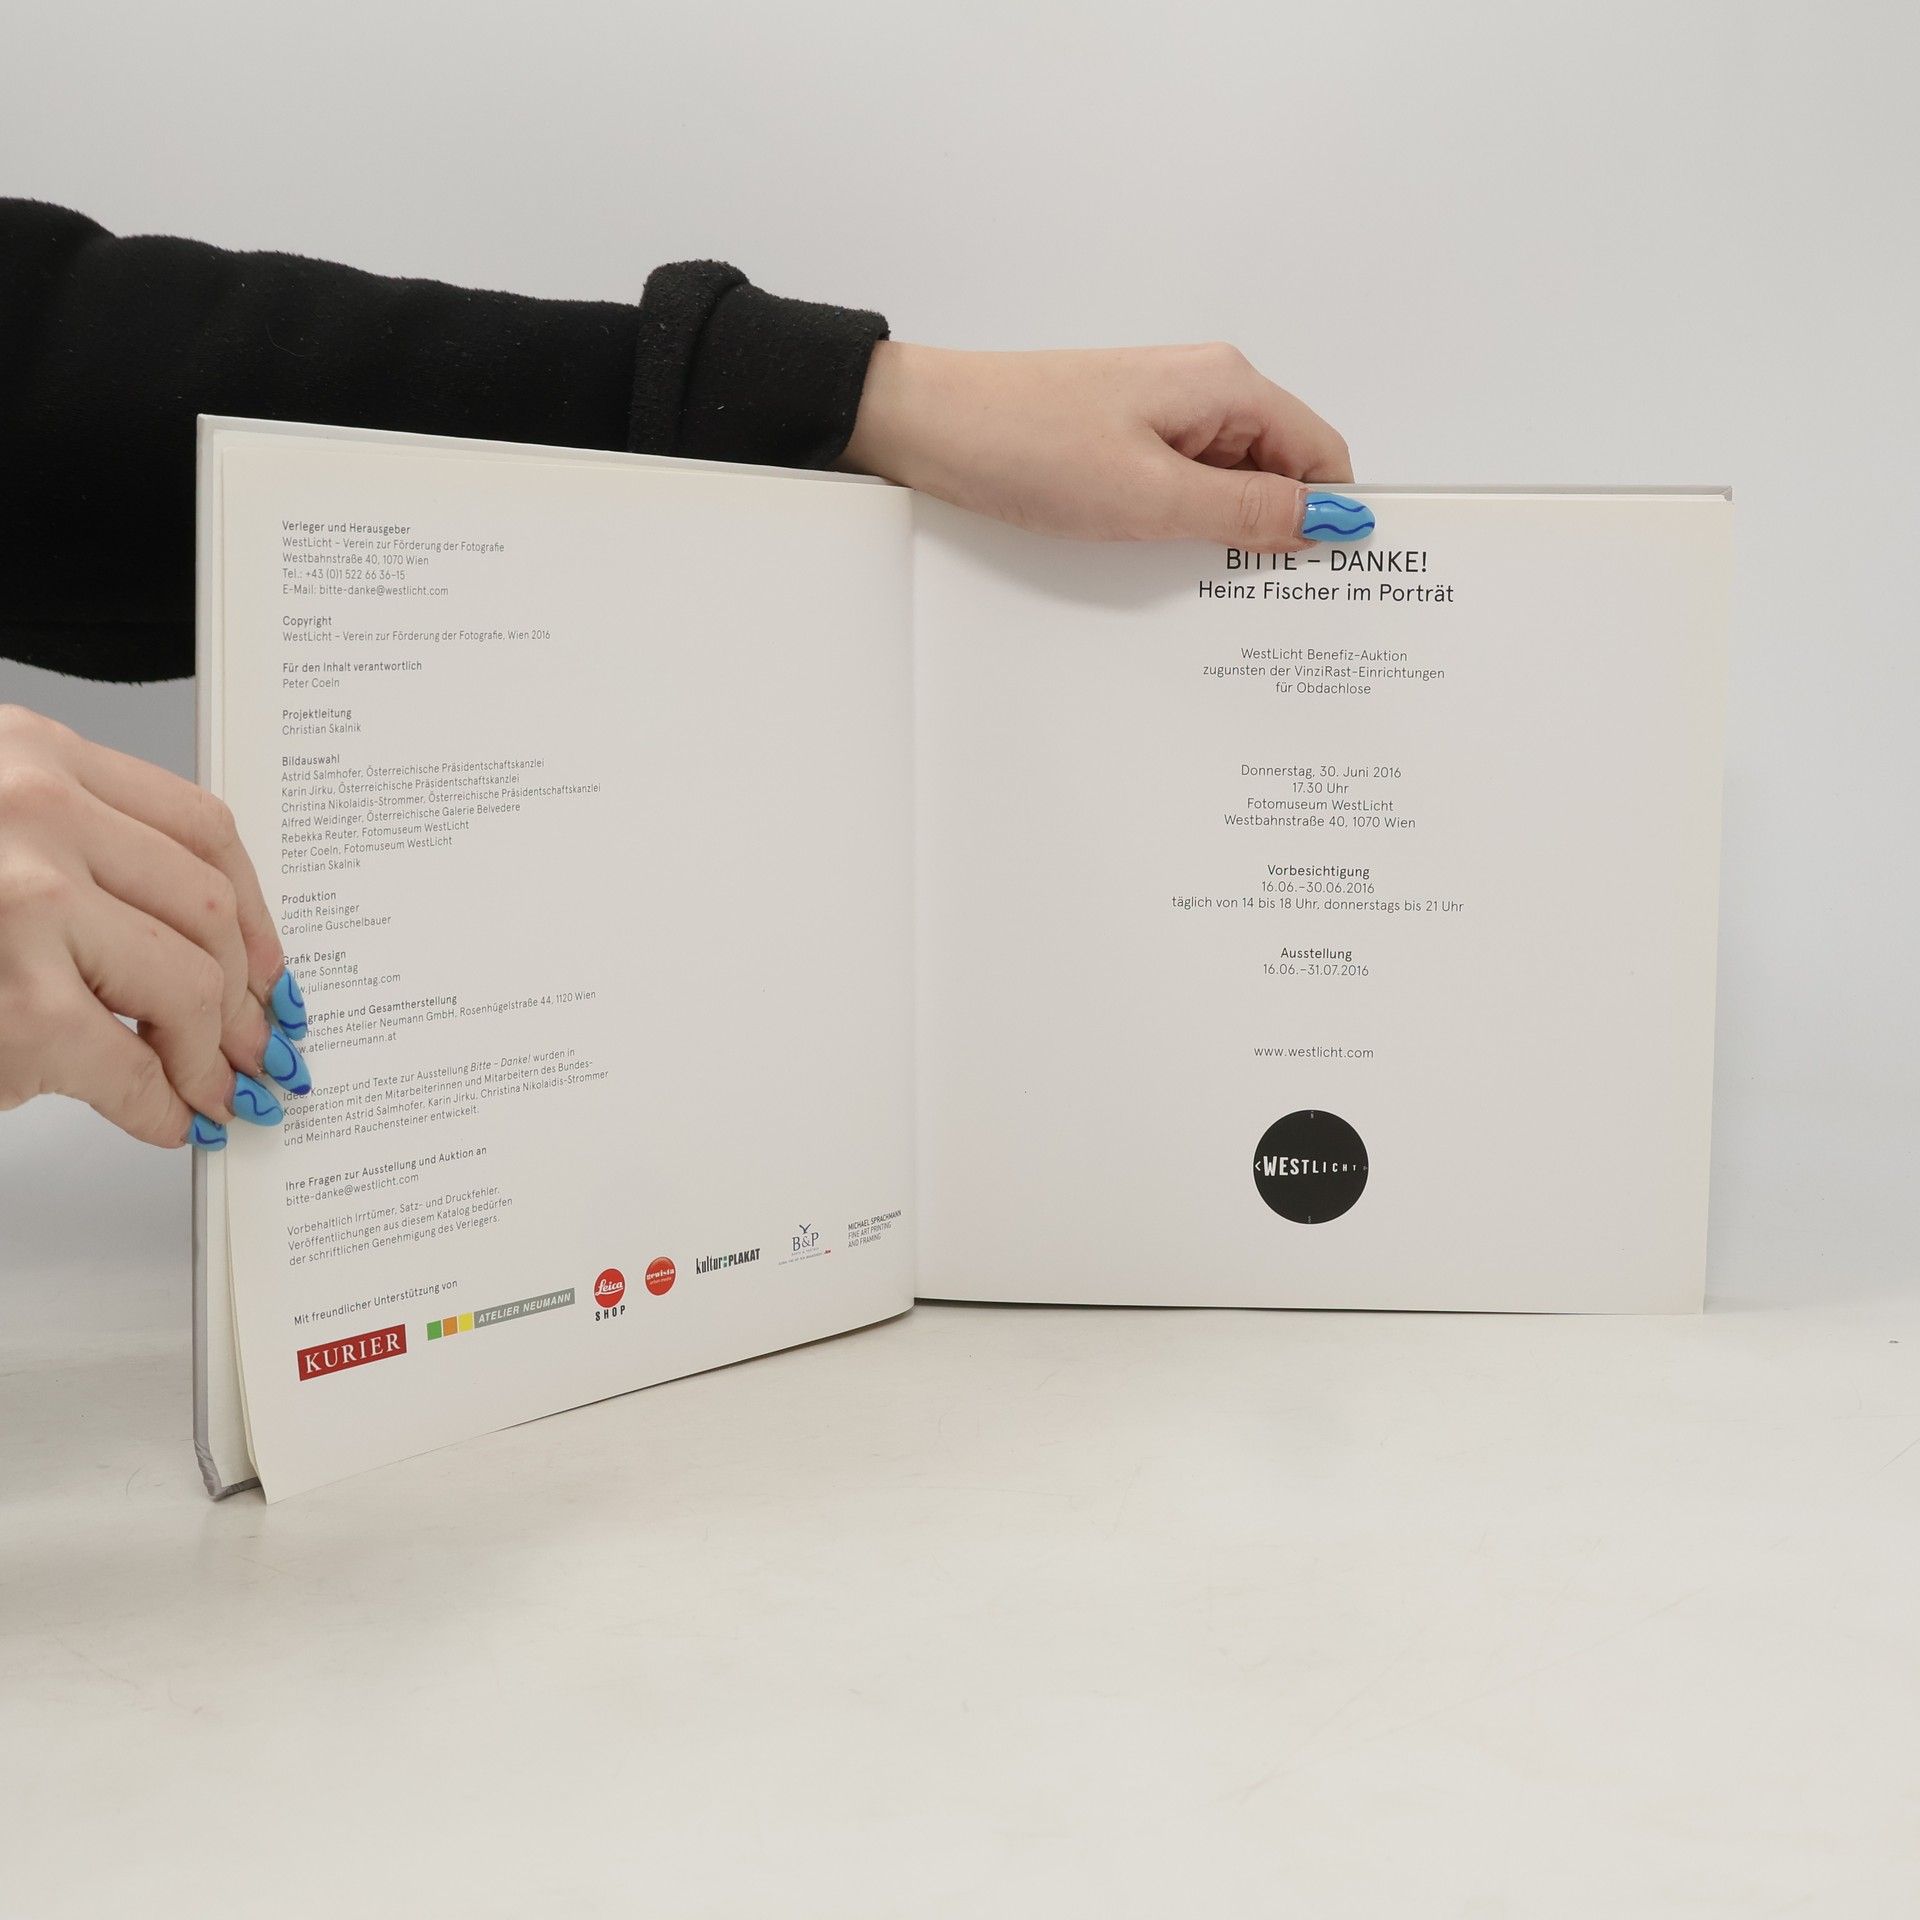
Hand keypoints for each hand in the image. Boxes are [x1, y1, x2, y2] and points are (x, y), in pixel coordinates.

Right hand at [0, 705, 307, 1147]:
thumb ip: (71, 864)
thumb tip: (191, 955)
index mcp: (32, 757)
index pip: (201, 827)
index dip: (254, 910)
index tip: (269, 963)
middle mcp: (34, 810)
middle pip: (208, 908)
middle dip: (244, 993)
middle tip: (251, 1045)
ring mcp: (23, 901)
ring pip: (188, 982)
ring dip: (207, 1051)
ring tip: (205, 1086)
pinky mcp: (16, 1003)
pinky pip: (128, 1064)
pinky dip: (159, 1104)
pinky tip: (159, 1118)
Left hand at [839, 340, 1368, 548]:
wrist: (927, 426)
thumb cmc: (1030, 447)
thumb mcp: (1151, 497)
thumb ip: (1248, 514)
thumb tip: (1335, 522)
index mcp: (1228, 387)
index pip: (1322, 455)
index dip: (1334, 518)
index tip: (1332, 584)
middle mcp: (1204, 392)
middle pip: (1280, 472)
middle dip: (1279, 535)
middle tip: (1266, 608)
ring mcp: (1161, 416)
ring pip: (1228, 487)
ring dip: (1225, 538)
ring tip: (1208, 594)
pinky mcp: (1123, 440)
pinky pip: (1180, 489)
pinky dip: (1182, 529)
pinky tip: (1164, 569)